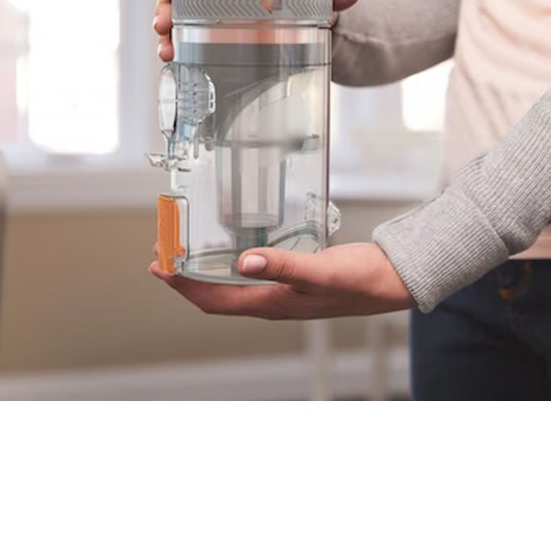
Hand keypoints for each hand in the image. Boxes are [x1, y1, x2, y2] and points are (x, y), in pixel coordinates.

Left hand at [149, 242, 415, 318]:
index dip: (182, 285)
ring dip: (206, 269)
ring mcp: (283, 291)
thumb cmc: (360, 280)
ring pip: (232, 285)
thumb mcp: (320, 271)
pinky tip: (234, 247)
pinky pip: (252, 274)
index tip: (159, 266)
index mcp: (272, 304)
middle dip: (186, 276)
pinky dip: (233, 261)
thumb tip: (243, 263)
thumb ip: (283, 266)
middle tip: (164, 253)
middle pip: (216, 294)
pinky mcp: (293, 278)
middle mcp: (272, 301)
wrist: (392, 281)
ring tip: (188, 250)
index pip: (214, 299)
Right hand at [153, 0, 364, 61]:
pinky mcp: (216, 42)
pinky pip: (191, 42)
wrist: (315, 36)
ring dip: (167, 35)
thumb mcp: (320, 1)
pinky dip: (179, 52)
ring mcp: (215, 19)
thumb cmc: (313, 9)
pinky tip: (173, 64)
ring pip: (181, 21)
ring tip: (165, 53)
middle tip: (161, 28)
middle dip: (166, 9)